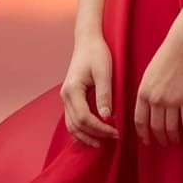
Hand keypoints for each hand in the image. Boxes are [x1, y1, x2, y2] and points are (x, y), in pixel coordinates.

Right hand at [60, 34, 119, 148]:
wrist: (87, 40)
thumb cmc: (96, 53)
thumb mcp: (104, 72)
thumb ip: (104, 94)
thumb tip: (107, 117)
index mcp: (73, 90)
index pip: (84, 118)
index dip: (100, 129)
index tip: (116, 132)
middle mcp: (66, 96)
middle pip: (76, 126)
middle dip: (94, 135)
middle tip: (113, 138)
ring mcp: (66, 97)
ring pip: (71, 125)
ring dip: (86, 136)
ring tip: (103, 141)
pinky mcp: (71, 97)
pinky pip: (73, 119)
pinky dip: (82, 129)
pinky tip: (94, 133)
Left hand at [135, 35, 182, 145]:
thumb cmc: (166, 56)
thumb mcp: (148, 74)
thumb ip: (146, 92)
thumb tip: (147, 109)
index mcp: (143, 93)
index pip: (140, 121)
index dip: (143, 134)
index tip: (147, 141)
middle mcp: (155, 100)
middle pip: (156, 127)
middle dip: (160, 138)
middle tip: (165, 143)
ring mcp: (172, 100)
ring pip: (171, 128)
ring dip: (174, 138)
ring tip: (177, 140)